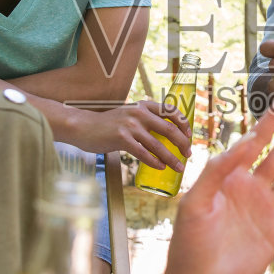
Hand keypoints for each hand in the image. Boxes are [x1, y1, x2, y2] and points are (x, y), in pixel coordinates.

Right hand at [68, 100, 190, 170]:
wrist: (84, 126)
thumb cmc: (109, 124)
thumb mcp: (129, 114)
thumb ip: (145, 120)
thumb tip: (166, 134)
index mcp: (143, 105)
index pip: (171, 111)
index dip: (184, 124)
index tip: (189, 136)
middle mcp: (139, 112)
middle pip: (169, 129)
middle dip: (183, 144)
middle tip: (188, 154)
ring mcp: (130, 125)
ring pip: (158, 145)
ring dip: (172, 158)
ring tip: (179, 168)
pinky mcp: (121, 138)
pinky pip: (143, 153)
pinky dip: (154, 161)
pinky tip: (161, 167)